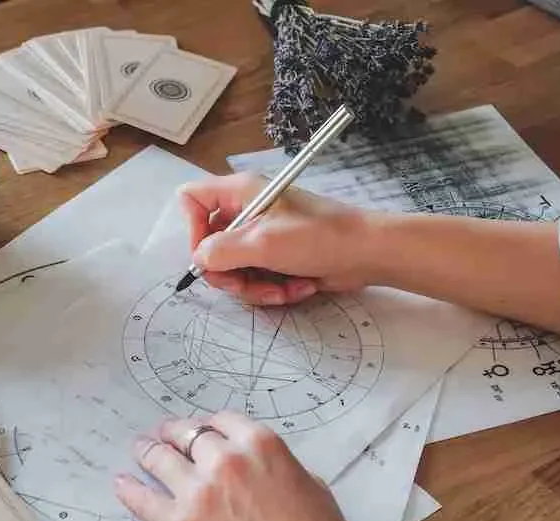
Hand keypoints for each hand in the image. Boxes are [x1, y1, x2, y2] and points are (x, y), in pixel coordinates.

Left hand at [113, 411, 359, 520]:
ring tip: (140, 449)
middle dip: (175, 433)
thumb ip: (278, 465)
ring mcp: (196, 491)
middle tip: (166, 435)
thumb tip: (261, 467)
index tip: (202, 430)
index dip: (209, 425)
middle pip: (186, 434)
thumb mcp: (310, 483)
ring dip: (147, 450)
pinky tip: (121, 483)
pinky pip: (144, 500)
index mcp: (259, 443)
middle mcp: (223, 459)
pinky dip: (130, 489)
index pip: (220, 420)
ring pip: (159, 458)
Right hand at [178, 173, 375, 305]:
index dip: (193, 230)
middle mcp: (247, 211)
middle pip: (210, 246)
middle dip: (230, 273)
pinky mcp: (276, 257)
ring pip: (234, 269)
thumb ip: (220, 251)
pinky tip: (297, 286)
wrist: (367, 254)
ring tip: (283, 288)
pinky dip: (274, 289)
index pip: (192, 200)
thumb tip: (200, 260)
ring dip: (256, 286)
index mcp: (240, 192)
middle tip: (248, 284)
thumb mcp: (263, 244)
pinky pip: (256, 278)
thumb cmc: (320, 238)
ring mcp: (262, 236)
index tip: (210, 254)